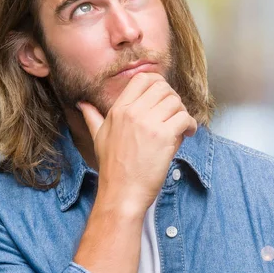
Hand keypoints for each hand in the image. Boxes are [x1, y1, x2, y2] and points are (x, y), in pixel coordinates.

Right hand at [78, 72, 197, 216]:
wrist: (121, 193)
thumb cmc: (112, 168)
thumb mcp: (99, 137)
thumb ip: (93, 117)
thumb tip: (82, 104)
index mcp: (118, 110)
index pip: (142, 79)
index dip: (158, 83)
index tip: (164, 96)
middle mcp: (133, 112)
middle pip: (162, 88)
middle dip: (173, 98)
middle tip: (175, 113)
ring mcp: (148, 123)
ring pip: (176, 102)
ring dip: (183, 113)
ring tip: (182, 127)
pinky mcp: (164, 136)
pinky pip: (185, 118)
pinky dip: (191, 125)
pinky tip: (187, 134)